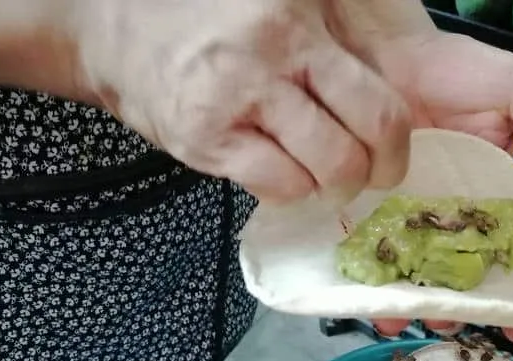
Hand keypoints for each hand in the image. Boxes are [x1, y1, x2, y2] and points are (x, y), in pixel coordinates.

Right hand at [71, 0, 412, 202]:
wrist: (117, 22)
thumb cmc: (212, 17)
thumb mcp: (285, 2)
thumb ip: (335, 36)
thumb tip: (389, 97)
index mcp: (300, 24)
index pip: (379, 108)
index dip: (394, 149)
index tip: (387, 158)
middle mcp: (270, 60)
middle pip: (353, 151)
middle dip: (367, 177)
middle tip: (360, 176)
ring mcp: (233, 103)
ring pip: (317, 175)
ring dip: (326, 187)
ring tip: (317, 173)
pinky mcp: (203, 140)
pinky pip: (272, 186)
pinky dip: (287, 190)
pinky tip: (279, 173)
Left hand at [333, 0, 512, 348]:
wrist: (382, 52)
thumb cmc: (452, 68)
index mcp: (495, 197)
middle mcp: (452, 215)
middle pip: (462, 275)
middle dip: (462, 309)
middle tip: (455, 329)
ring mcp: (408, 217)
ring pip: (416, 272)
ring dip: (414, 301)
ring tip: (406, 320)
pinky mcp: (369, 212)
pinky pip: (373, 255)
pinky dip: (370, 281)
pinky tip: (367, 303)